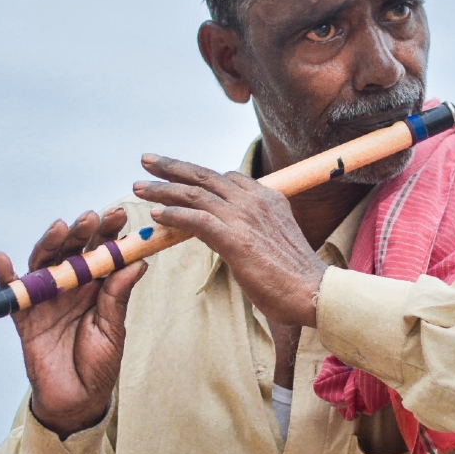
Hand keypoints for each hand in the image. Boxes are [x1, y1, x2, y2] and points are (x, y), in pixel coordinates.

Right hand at [0, 208, 146, 438]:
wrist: (76, 401)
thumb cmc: (99, 364)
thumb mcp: (113, 330)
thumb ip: (118, 296)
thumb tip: (137, 262)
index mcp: (96, 286)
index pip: (102, 251)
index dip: (109, 232)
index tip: (119, 215)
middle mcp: (70, 286)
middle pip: (72, 250)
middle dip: (81, 231)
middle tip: (91, 217)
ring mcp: (46, 299)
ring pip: (44, 263)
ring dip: (49, 243)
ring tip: (59, 227)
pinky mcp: (24, 317)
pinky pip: (11, 294)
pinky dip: (3, 276)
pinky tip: (1, 259)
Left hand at [133, 155, 325, 327]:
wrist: (315, 293)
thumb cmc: (295, 275)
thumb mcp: (273, 240)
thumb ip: (251, 229)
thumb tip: (229, 233)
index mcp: (267, 197)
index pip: (225, 177)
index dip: (196, 174)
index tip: (175, 172)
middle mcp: (255, 200)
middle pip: (205, 177)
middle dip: (172, 167)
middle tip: (147, 161)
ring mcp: (245, 217)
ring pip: (195, 195)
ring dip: (163, 189)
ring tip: (139, 187)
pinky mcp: (236, 239)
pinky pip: (196, 220)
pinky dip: (173, 215)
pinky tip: (156, 215)